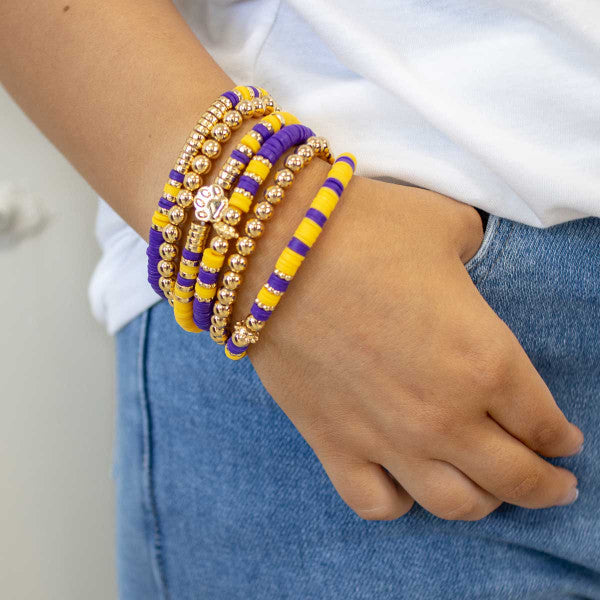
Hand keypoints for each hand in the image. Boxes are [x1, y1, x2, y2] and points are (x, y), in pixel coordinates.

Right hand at [235, 160, 583, 520]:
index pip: (543, 422)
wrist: (275, 247)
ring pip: (453, 505)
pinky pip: (376, 503)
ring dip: (482, 504)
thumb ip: (473, 253)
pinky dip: (399, 502)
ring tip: (486, 493)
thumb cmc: (366, 228)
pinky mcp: (332, 443)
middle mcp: (444, 414)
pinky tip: (404, 483)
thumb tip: (464, 260)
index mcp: (486, 360)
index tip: (563, 440)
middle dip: (544, 487)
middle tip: (553, 484)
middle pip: (513, 479)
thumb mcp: (446, 228)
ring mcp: (386, 438)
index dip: (560, 436)